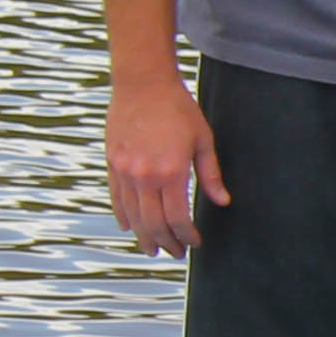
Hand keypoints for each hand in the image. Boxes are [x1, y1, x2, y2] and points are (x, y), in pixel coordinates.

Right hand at [107, 75, 227, 255]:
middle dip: (166, 243)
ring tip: (152, 249)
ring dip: (143, 237)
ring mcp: (125, 171)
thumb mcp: (202, 139)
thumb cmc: (177, 107)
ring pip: (132, 217)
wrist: (143, 83)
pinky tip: (131, 227)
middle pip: (153, 224)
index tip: (194, 242)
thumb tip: (223, 201)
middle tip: (175, 253)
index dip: (187, 236)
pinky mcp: (112, 163)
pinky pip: (116, 199)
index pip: (178, 218)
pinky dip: (123, 217)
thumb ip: (211, 174)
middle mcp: (145, 176)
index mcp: (171, 171)